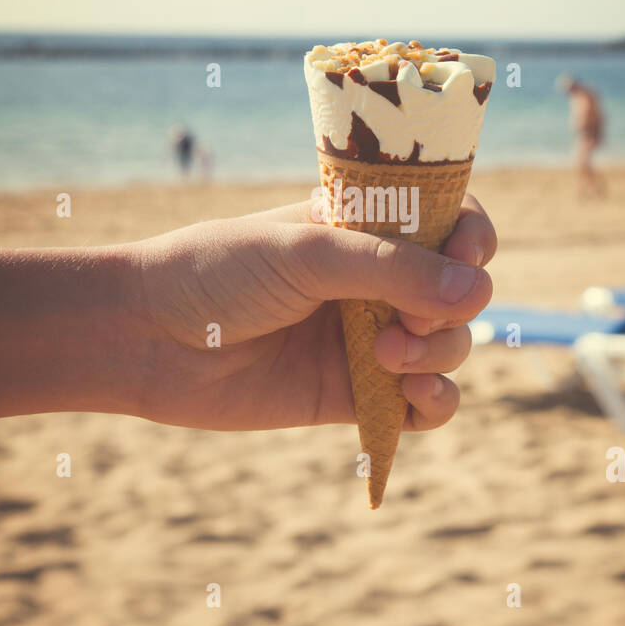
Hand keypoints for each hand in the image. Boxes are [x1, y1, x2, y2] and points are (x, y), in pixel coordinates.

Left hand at [133, 195, 495, 431]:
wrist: (147, 338)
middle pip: (458, 291)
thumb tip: (477, 292)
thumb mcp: (306, 251)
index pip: (447, 220)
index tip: (470, 252)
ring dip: (441, 354)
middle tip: (409, 320)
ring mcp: (365, 339)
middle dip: (454, 307)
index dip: (471, 235)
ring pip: (448, 347)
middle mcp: (372, 281)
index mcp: (362, 226)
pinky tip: (415, 396)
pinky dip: (436, 403)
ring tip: (388, 359)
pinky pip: (422, 405)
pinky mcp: (352, 397)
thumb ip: (392, 270)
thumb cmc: (217, 272)